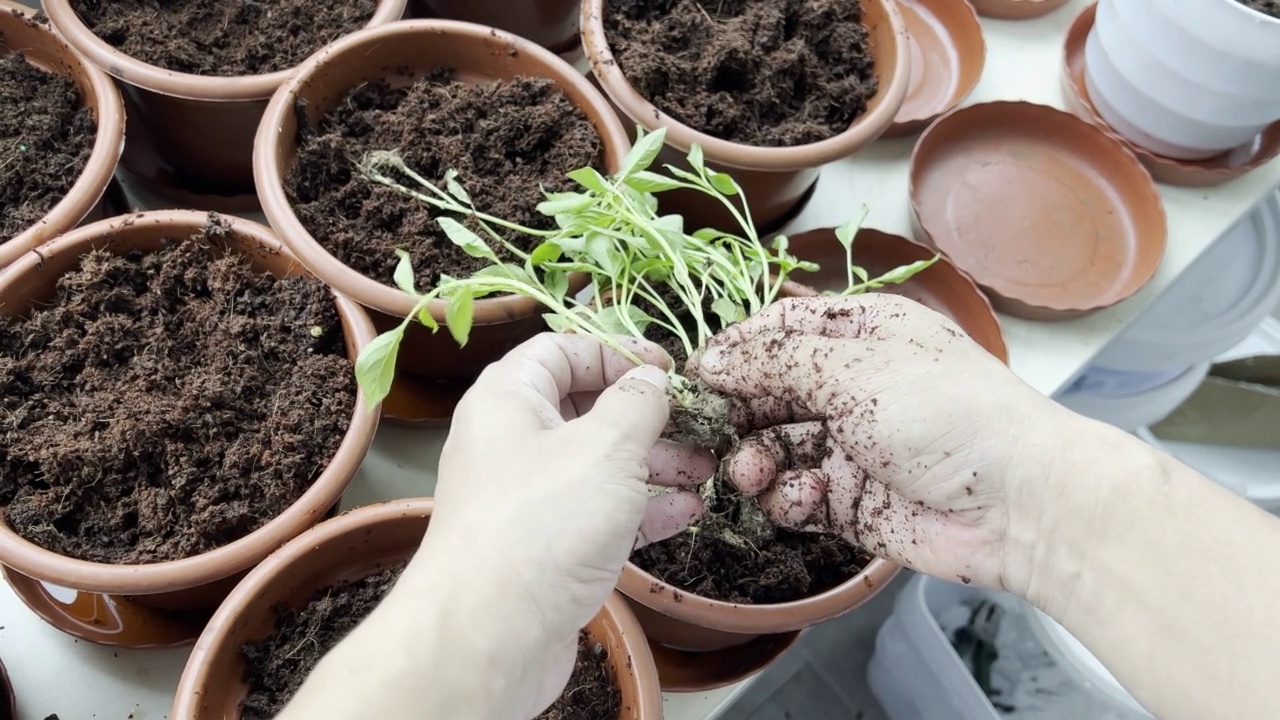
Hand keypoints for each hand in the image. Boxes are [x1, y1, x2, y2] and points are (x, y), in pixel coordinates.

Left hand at [414, 333, 712, 717]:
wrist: (489, 633)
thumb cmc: (541, 522)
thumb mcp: (605, 446)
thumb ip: (638, 404)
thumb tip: (652, 380)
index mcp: (508, 398)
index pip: (562, 350)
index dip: (617, 352)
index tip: (667, 369)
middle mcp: (510, 442)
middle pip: (584, 410)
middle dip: (647, 417)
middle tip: (699, 424)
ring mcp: (526, 498)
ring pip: (597, 466)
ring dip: (654, 464)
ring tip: (706, 469)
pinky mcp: (544, 548)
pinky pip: (598, 514)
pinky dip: (640, 510)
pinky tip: (685, 511)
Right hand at [693, 294, 1084, 594]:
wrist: (1015, 502)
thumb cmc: (945, 412)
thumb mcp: (855, 367)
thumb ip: (775, 362)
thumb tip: (712, 361)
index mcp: (861, 333)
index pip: (779, 330)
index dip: (735, 350)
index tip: (696, 376)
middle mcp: (850, 385)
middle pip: (767, 392)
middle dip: (737, 413)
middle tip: (710, 433)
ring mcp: (848, 445)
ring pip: (771, 447)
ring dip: (754, 460)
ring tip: (753, 472)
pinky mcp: (848, 500)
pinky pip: (793, 494)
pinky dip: (788, 497)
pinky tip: (807, 496)